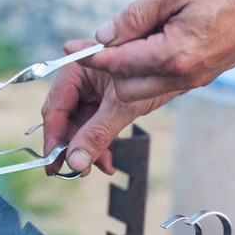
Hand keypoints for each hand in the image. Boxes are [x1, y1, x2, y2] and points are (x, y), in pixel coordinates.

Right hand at [42, 41, 175, 174]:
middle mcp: (78, 77)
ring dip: (88, 147)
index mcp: (75, 68)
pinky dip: (100, 141)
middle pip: (65, 119)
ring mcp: (90, 89)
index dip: (54, 139)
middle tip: (77, 171)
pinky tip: (108, 159)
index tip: (53, 164)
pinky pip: (93, 125)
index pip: (55, 108)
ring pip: (79, 126)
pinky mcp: (102, 99)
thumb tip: (75, 163)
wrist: (180, 64)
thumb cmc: (151, 73)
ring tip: (100, 166)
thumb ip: (96, 134)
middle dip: (74, 146)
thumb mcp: (122, 107)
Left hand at [81, 0, 234, 102]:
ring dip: (125, 71)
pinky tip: (147, 42)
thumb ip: (133, 15)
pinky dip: (145, 68)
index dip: (90, 57)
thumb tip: (102, 36)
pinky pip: (161, 81)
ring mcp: (193, 81)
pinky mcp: (200, 78)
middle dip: (106, 69)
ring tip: (124, 42)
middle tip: (95, 46)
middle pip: (124, 87)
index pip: (116, 64)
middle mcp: (182, 77)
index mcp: (173, 56)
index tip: (69, 50)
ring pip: (141, 89)